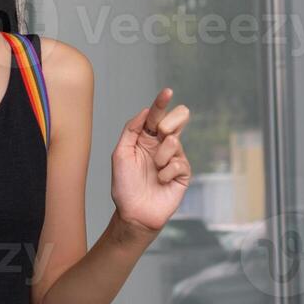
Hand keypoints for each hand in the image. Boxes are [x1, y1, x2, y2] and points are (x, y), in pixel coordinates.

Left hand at [110, 88, 191, 237]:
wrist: (134, 212)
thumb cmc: (125, 184)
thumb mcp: (120, 154)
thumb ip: (131, 130)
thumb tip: (145, 111)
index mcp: (145, 138)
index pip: (156, 115)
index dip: (161, 103)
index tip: (167, 91)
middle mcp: (161, 145)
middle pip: (177, 120)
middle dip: (169, 122)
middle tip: (160, 133)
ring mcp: (174, 158)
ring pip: (175, 141)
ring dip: (161, 155)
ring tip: (154, 169)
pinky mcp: (183, 173)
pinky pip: (180, 162)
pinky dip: (167, 171)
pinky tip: (161, 180)